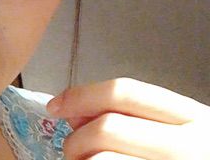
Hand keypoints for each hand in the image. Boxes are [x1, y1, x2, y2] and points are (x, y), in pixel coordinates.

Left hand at [46, 77, 209, 159]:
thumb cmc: (190, 156)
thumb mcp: (172, 131)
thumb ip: (130, 116)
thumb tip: (73, 112)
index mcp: (191, 116)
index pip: (125, 92)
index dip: (82, 95)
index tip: (54, 106)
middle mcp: (189, 146)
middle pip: (109, 127)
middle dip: (77, 138)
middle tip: (70, 150)